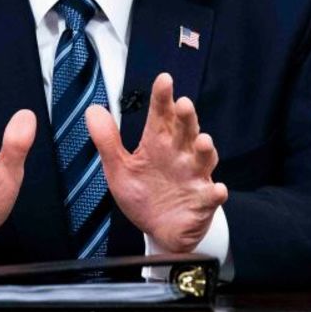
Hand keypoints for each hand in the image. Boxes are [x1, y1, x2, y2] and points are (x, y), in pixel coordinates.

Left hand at [85, 73, 226, 252]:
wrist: (160, 230)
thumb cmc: (144, 194)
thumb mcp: (120, 168)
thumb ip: (107, 141)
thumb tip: (93, 110)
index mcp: (158, 144)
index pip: (161, 115)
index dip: (162, 98)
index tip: (164, 80)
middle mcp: (180, 155)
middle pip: (186, 131)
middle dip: (187, 118)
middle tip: (183, 104)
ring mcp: (194, 177)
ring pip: (204, 158)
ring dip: (205, 149)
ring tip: (202, 141)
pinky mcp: (203, 201)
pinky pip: (212, 195)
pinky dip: (216, 192)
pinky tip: (217, 190)